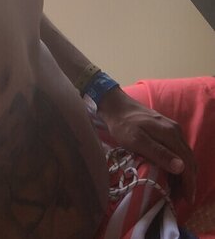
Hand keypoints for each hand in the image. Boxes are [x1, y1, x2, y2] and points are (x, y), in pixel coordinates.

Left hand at [97, 87, 196, 203]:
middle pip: (189, 160)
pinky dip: (178, 165)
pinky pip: (178, 150)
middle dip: (188, 181)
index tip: (186, 199)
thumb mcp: (137, 140)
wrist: (115, 105)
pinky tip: (170, 174)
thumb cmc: (123, 124)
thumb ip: (158, 153)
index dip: (189, 182)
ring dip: (184, 174)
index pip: (187, 162)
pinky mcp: (166, 130)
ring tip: (176, 191)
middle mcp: (175, 131)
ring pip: (184, 155)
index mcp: (170, 134)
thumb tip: (181, 167)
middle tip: (181, 199)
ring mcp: (172, 129)